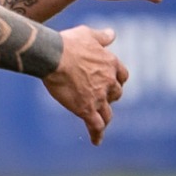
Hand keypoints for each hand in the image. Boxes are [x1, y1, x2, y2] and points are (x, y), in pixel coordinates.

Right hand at [42, 26, 127, 144]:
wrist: (54, 57)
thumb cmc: (68, 43)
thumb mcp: (88, 33)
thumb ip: (102, 36)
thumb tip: (112, 34)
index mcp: (110, 64)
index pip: (122, 75)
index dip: (117, 80)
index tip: (112, 82)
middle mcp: (108, 82)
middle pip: (115, 95)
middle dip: (109, 97)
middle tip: (98, 98)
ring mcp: (98, 97)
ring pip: (107, 113)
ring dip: (104, 117)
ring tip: (100, 124)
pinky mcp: (86, 109)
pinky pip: (95, 126)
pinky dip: (97, 134)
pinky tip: (96, 142)